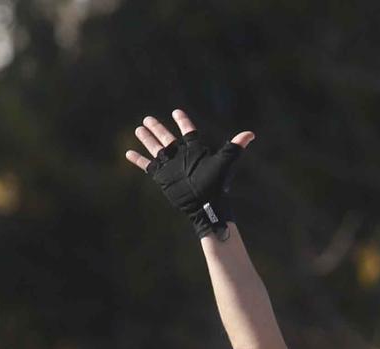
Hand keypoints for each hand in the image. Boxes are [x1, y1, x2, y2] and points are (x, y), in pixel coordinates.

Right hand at [123, 109, 254, 236]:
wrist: (206, 205)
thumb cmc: (216, 184)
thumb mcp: (225, 162)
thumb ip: (236, 146)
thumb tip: (251, 134)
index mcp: (195, 150)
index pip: (188, 131)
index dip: (182, 121)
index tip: (176, 112)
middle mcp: (181, 156)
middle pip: (167, 137)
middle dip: (158, 128)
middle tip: (148, 118)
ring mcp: (170, 166)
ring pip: (155, 148)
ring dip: (147, 139)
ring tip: (138, 129)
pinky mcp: (162, 177)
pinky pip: (147, 166)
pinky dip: (138, 160)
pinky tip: (128, 153)